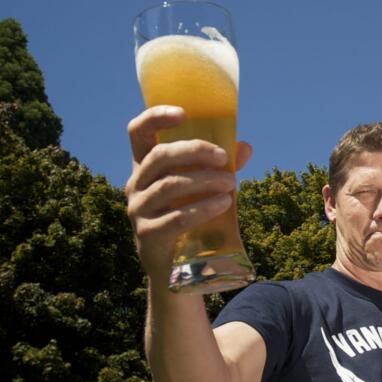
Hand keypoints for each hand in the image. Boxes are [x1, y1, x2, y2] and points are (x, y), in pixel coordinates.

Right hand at [125, 107, 251, 281]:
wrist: (174, 267)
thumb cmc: (189, 217)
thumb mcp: (202, 188)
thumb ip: (220, 167)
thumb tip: (245, 148)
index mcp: (144, 166)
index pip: (137, 131)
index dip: (156, 117)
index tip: (183, 113)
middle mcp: (135, 184)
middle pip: (159, 156)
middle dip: (195, 151)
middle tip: (224, 158)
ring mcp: (138, 210)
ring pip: (170, 186)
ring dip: (205, 180)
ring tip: (232, 184)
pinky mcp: (148, 235)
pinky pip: (176, 218)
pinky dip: (203, 208)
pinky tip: (223, 204)